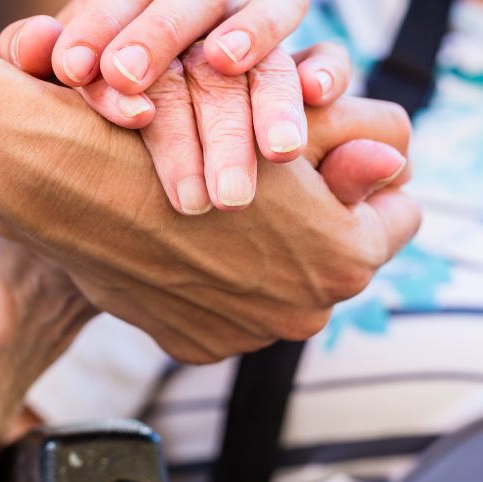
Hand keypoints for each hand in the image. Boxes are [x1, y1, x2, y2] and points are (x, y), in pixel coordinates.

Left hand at [0, 0, 351, 212]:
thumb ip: (39, 52)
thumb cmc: (99, 76)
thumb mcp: (62, 64)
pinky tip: (314, 99)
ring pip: (272, 20)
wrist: (147, 86)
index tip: (79, 73)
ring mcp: (259, 20)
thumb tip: (38, 48)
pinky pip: (326, 54)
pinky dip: (326, 70)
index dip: (105, 20)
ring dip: (260, 69)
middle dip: (164, 43)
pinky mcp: (301, 59)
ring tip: (251, 129)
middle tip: (137, 104)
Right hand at [0, 79, 419, 364]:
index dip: (376, 180)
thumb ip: (352, 157)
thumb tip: (397, 164)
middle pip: (339, 259)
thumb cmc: (187, 138)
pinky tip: (189, 243)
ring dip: (268, 257)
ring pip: (282, 288)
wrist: (82, 183)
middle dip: (321, 225)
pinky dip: (220, 285)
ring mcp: (249, 336)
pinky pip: (231, 313)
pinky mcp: (198, 347)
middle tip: (286, 183)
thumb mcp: (277, 134)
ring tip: (231, 210)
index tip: (350, 160)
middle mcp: (305, 312)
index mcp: (345, 259)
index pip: (400, 216)